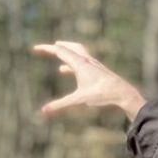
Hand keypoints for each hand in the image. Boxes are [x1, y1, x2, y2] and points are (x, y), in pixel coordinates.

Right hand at [32, 40, 146, 119]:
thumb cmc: (101, 94)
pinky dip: (70, 63)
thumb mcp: (78, 100)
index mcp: (79, 63)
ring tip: (57, 51)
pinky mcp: (96, 69)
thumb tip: (43, 111)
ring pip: (76, 52)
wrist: (122, 92)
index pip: (59, 51)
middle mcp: (86, 60)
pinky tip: (65, 70)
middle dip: (56, 47)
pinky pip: (80, 62)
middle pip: (68, 47)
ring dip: (65, 51)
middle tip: (46, 47)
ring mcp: (92, 64)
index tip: (35, 48)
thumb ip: (60, 105)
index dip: (46, 49)